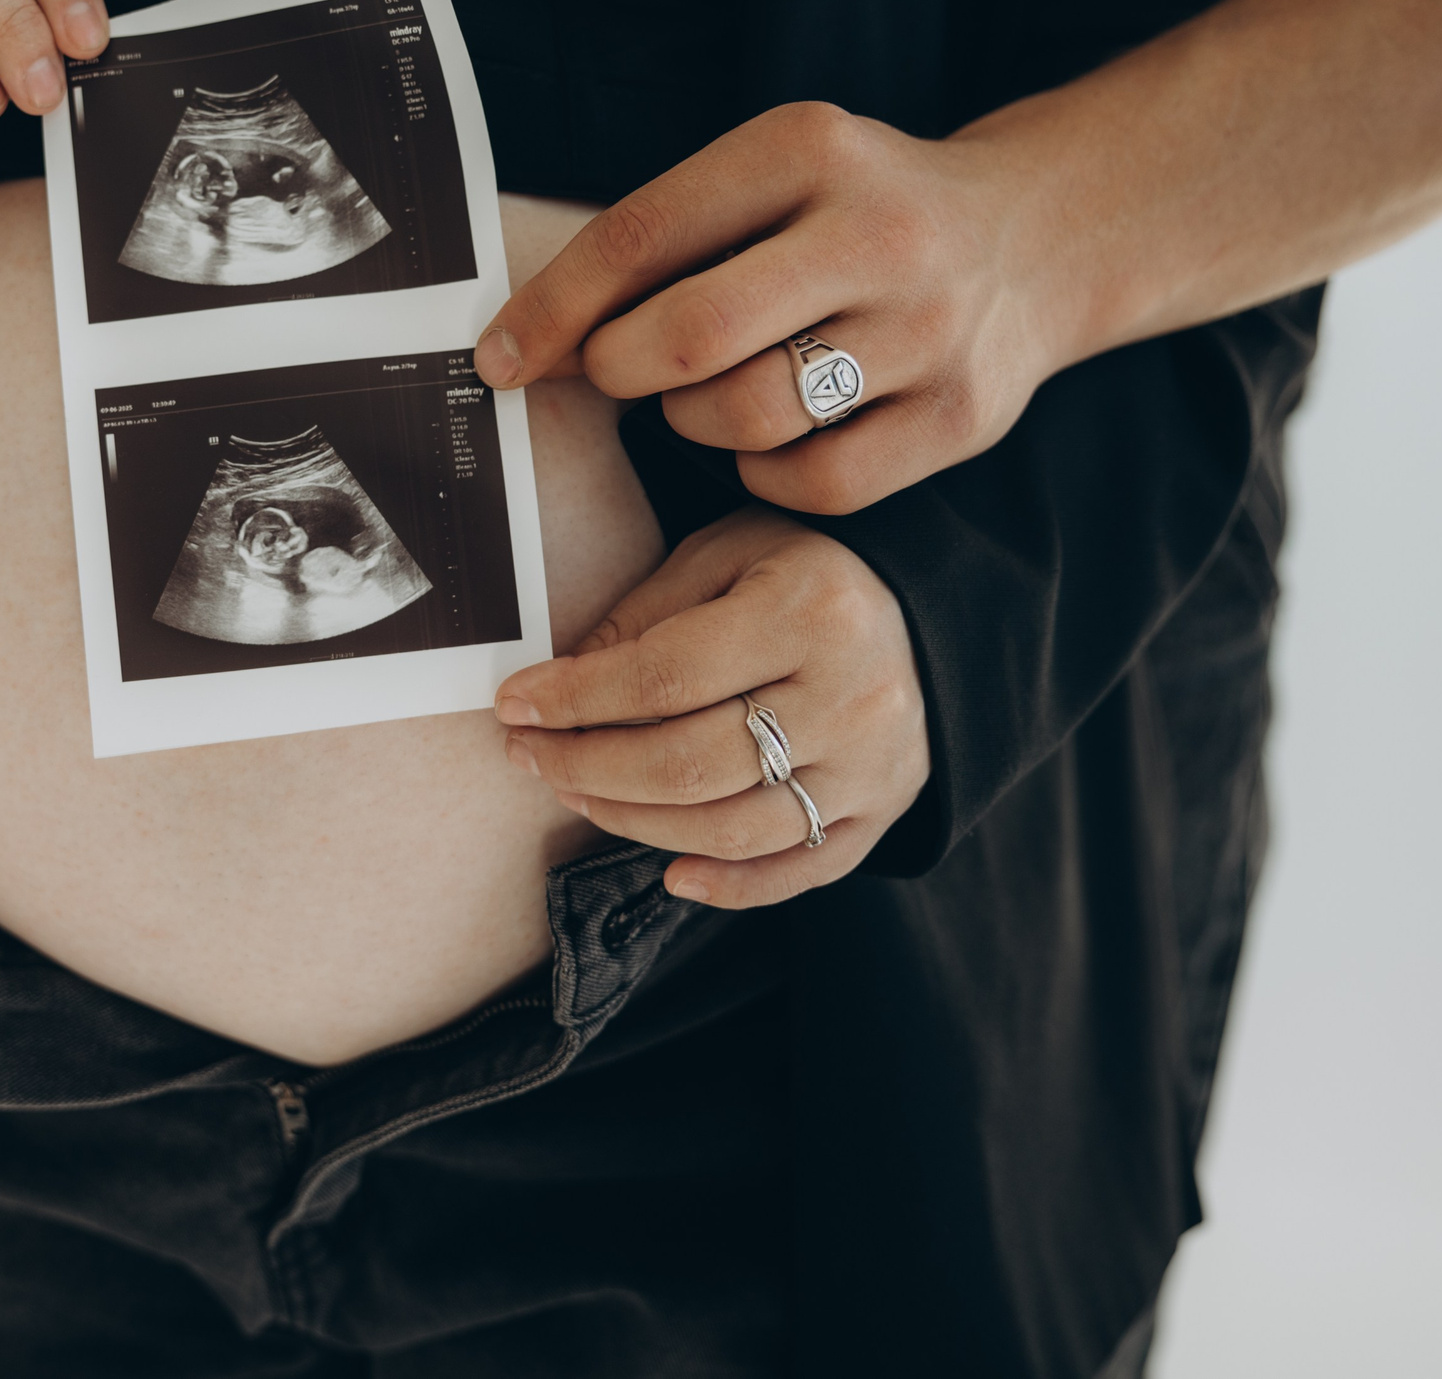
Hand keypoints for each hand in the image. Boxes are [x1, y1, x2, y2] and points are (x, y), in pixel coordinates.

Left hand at [473, 103, 1080, 514]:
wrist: (1036, 238)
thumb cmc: (855, 213)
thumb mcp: (771, 173)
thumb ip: (662, 238)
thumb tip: (525, 341)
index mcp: (807, 148)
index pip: (640, 236)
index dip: (552, 310)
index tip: (498, 359)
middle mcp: (877, 234)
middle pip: (689, 336)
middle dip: (619, 371)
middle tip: (614, 375)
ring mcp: (929, 330)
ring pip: (746, 417)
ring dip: (694, 422)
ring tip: (708, 394)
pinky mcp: (961, 417)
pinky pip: (812, 484)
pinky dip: (765, 476)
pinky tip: (773, 441)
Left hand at [493, 506, 927, 907]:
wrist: (926, 608)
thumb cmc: (804, 571)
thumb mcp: (725, 555)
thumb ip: (646, 616)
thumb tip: (559, 687)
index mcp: (810, 611)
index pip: (667, 675)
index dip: (578, 698)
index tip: (515, 704)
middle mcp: (852, 697)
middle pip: (692, 764)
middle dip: (590, 767)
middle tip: (529, 756)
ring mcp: (875, 765)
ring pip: (732, 828)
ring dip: (635, 823)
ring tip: (577, 791)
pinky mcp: (885, 810)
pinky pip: (799, 870)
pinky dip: (730, 885)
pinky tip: (670, 874)